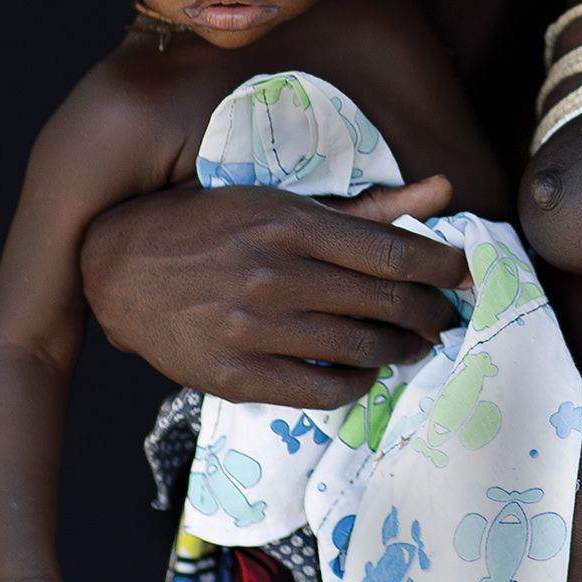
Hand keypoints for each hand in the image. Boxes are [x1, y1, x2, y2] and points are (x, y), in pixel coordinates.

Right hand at [80, 175, 468, 407]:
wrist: (117, 265)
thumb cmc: (212, 224)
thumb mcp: (284, 199)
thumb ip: (368, 204)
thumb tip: (444, 189)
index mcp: (291, 222)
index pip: (393, 252)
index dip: (442, 268)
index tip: (464, 274)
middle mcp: (275, 275)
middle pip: (386, 302)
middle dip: (432, 312)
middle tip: (448, 315)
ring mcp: (252, 329)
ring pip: (360, 347)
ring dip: (403, 348)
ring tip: (417, 343)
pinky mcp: (232, 376)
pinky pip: (319, 391)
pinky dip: (357, 383)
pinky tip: (367, 371)